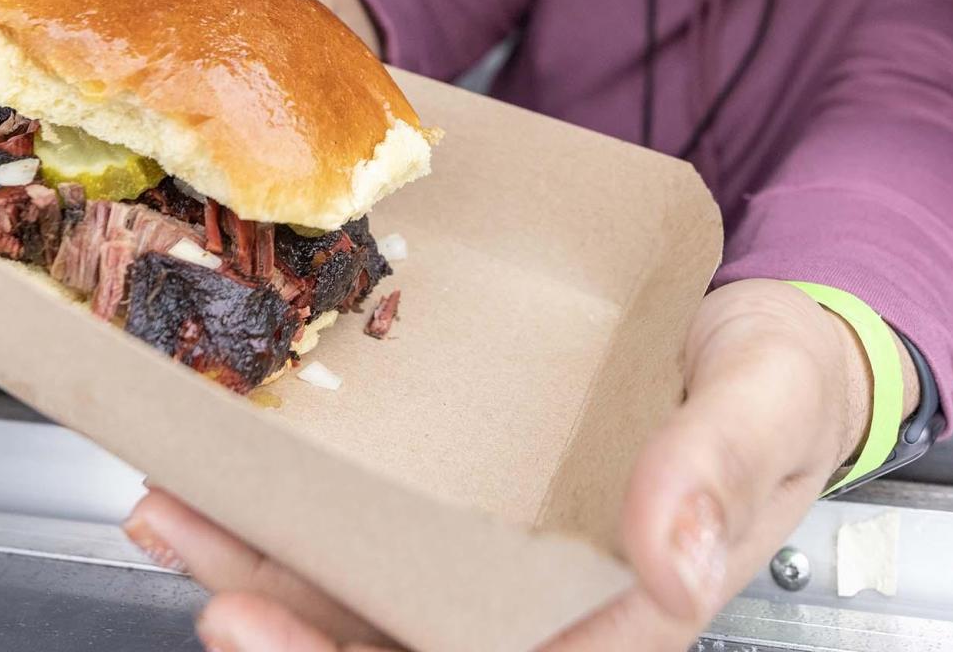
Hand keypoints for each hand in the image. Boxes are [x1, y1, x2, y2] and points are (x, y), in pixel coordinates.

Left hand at [123, 279, 917, 650]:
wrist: (761, 332)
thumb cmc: (779, 382)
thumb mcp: (768, 403)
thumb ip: (720, 464)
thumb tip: (671, 556)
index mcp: (619, 611)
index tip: (267, 625)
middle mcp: (539, 596)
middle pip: (391, 638)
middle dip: (282, 620)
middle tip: (195, 564)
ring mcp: (491, 546)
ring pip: (359, 585)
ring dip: (257, 557)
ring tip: (173, 509)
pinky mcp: (463, 490)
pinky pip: (367, 511)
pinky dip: (288, 496)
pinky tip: (221, 462)